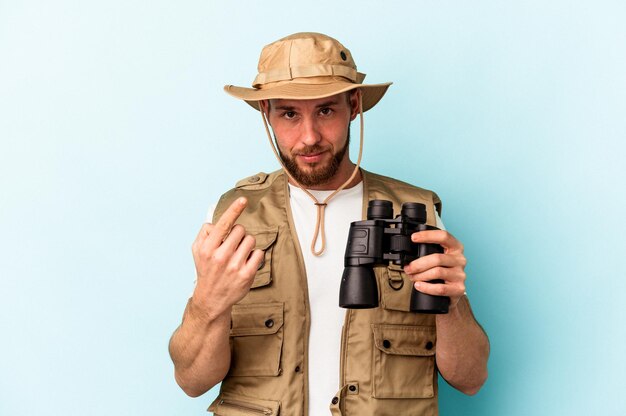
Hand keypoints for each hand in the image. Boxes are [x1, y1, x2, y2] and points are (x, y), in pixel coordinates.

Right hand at [190, 197, 264, 318]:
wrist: (211, 298)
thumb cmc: (206, 270)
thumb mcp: (197, 250)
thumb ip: (205, 233)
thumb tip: (217, 221)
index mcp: (207, 248)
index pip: (223, 224)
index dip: (234, 210)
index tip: (243, 200)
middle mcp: (220, 256)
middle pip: (240, 230)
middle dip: (238, 234)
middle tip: (232, 245)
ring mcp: (235, 266)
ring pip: (251, 240)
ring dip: (247, 244)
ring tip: (238, 254)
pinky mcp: (247, 275)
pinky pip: (259, 253)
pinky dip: (254, 256)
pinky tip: (246, 262)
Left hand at [403, 230, 466, 308]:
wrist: (450, 293)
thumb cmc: (441, 272)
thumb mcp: (438, 258)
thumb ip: (428, 252)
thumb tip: (408, 255)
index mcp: (456, 247)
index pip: (443, 236)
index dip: (427, 235)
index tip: (413, 238)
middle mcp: (460, 259)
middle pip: (437, 258)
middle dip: (418, 264)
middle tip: (408, 268)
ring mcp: (460, 275)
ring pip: (437, 272)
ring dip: (420, 275)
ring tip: (412, 277)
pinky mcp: (459, 289)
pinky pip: (440, 288)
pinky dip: (426, 287)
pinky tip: (419, 285)